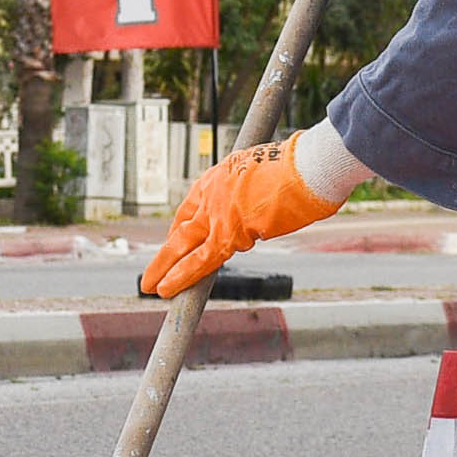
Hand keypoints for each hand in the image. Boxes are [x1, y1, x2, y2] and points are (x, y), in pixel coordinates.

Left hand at [142, 138, 343, 297]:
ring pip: (182, 246)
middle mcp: (213, 193)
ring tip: (149, 287)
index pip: (192, 208)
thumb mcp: (270, 172)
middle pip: (182, 228)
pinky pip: (201, 260)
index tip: (175, 242)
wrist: (307, 166)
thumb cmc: (302, 166)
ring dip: (164, 268)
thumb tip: (277, 202)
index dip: (182, 229)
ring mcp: (218, 213)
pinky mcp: (229, 233)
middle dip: (165, 253)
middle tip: (150, 271)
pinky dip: (182, 276)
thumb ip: (260, 191)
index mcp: (220, 176)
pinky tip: (167, 290)